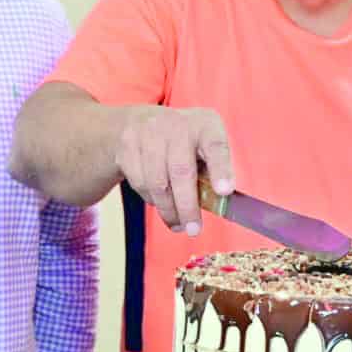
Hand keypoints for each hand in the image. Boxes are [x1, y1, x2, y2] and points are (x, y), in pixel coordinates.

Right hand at [115, 106, 232, 233]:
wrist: (139, 122)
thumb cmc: (184, 143)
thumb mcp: (204, 146)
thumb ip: (213, 172)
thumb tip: (219, 204)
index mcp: (205, 125)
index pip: (216, 146)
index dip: (221, 170)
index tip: (224, 192)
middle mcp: (177, 125)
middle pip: (181, 171)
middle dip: (187, 206)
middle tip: (193, 230)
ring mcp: (149, 133)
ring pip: (157, 182)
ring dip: (168, 209)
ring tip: (177, 223)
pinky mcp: (127, 146)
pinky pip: (139, 183)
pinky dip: (151, 199)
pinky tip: (159, 201)